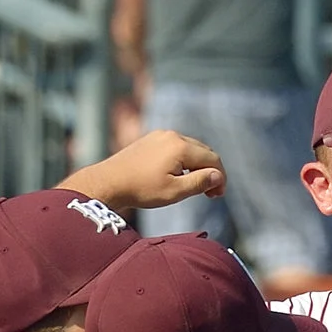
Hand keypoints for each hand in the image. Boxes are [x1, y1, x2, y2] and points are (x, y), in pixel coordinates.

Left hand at [70, 130, 224, 212]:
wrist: (110, 181)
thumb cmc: (142, 189)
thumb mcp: (175, 191)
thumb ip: (200, 182)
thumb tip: (218, 176)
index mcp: (180, 147)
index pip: (213, 159)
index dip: (220, 177)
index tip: (217, 195)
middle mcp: (172, 135)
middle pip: (204, 151)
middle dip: (211, 171)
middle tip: (210, 194)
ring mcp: (161, 135)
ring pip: (191, 148)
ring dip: (198, 166)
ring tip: (195, 186)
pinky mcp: (152, 139)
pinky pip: (177, 147)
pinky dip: (184, 161)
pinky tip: (179, 176)